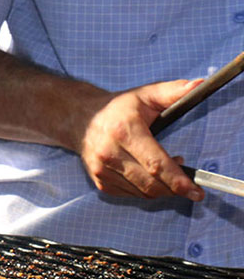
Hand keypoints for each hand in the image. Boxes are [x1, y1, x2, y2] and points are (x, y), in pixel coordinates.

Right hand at [76, 78, 205, 200]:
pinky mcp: (99, 180)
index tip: (194, 190)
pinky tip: (150, 176)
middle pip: (150, 183)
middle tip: (190, 186)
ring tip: (169, 173)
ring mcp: (102, 169)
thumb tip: (199, 85)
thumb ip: (173, 91)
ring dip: (161, 189)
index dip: (177, 180)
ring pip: (141, 192)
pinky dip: (145, 190)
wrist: (80, 119)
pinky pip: (129, 194)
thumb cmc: (117, 107)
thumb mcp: (145, 94)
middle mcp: (110, 153)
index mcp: (125, 131)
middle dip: (174, 189)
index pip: (155, 164)